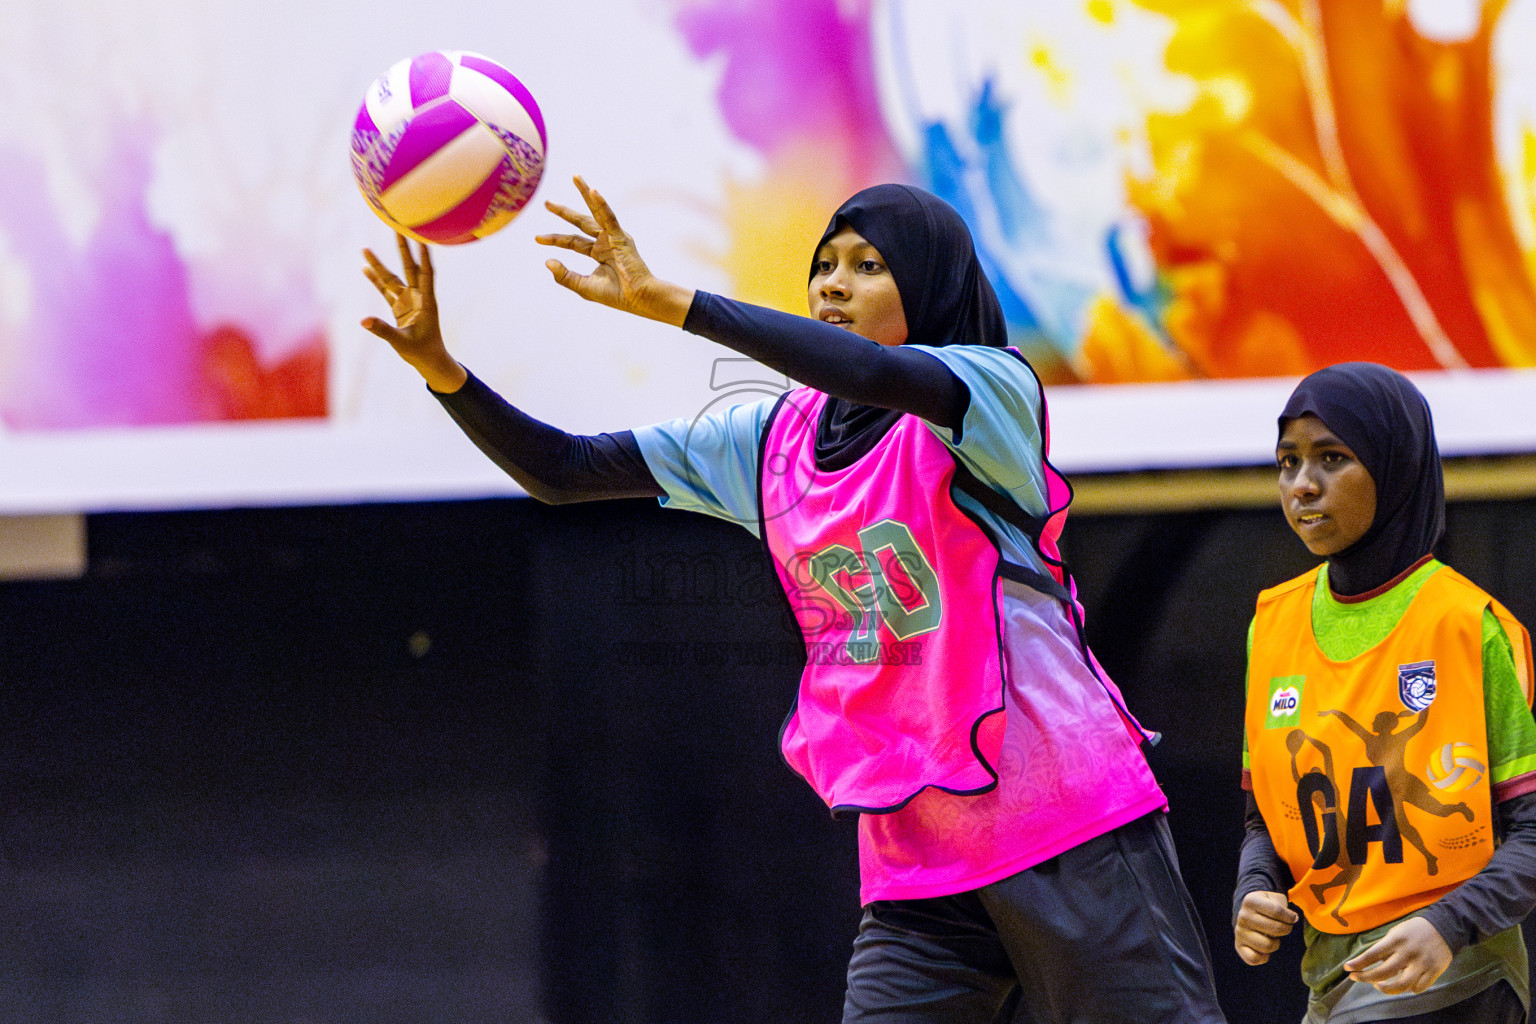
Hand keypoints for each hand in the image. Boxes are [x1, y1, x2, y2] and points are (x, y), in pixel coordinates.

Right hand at [361, 233, 465, 392]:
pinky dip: (376, 281)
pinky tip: (365, 269)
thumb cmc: (422, 353)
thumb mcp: (402, 343)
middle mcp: (417, 297)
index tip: (421, 237)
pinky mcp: (399, 308)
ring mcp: (407, 301)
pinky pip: (385, 291)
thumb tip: (363, 321)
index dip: (424, 256)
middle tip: (397, 228)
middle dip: (402, 249)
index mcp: (426, 302)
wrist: (429, 361)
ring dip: (379, 265)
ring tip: (364, 249)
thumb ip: (383, 331)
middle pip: (409, 268)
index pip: (426, 274)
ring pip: (392, 279)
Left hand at [536, 176, 692, 325]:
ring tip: (575, 177)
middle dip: (564, 212)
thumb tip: (547, 260)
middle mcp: (605, 242)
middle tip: (547, 202)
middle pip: (580, 222)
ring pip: (596, 212)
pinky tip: (593, 190)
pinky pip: (609, 217)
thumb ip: (564, 275)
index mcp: (598, 253)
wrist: (638, 298)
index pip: (572, 241)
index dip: (554, 238)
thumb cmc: (617, 295)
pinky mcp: (621, 237)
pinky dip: (601, 203)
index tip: (537, 238)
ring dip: (586, 193)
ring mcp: (613, 237)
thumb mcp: (584, 286)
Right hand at [1234, 891, 1297, 964]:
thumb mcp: (1274, 899)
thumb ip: (1284, 908)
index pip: (1277, 911)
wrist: (1250, 911)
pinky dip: (1263, 957)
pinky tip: (1265, 949)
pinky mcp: (1238, 946)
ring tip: (1273, 937)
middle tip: (1284, 927)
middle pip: (1275, 929)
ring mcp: (1239, 932)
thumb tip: (1294, 919)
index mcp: (1251, 901)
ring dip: (1275, 943)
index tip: (1293, 918)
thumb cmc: (1267, 907)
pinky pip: (1254, 958)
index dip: (1290, 917)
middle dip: (1286, 929)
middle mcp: (1243, 916)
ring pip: (1267, 946)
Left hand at [1343, 917, 1452, 994]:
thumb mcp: (1397, 933)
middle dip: (1366, 977)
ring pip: (1402, 984)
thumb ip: (1386, 948)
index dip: (1359, 963)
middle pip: (1384, 972)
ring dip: (1387, 989)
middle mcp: (1408, 953)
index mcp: (1396, 940)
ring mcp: (1422, 964)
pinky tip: (1403, 986)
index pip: (1373, 954)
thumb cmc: (1415, 930)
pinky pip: (1419, 987)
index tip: (1347, 968)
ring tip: (1378, 986)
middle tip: (1355, 978)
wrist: (1445, 927)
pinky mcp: (1434, 971)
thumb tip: (1370, 964)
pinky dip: (1409, 989)